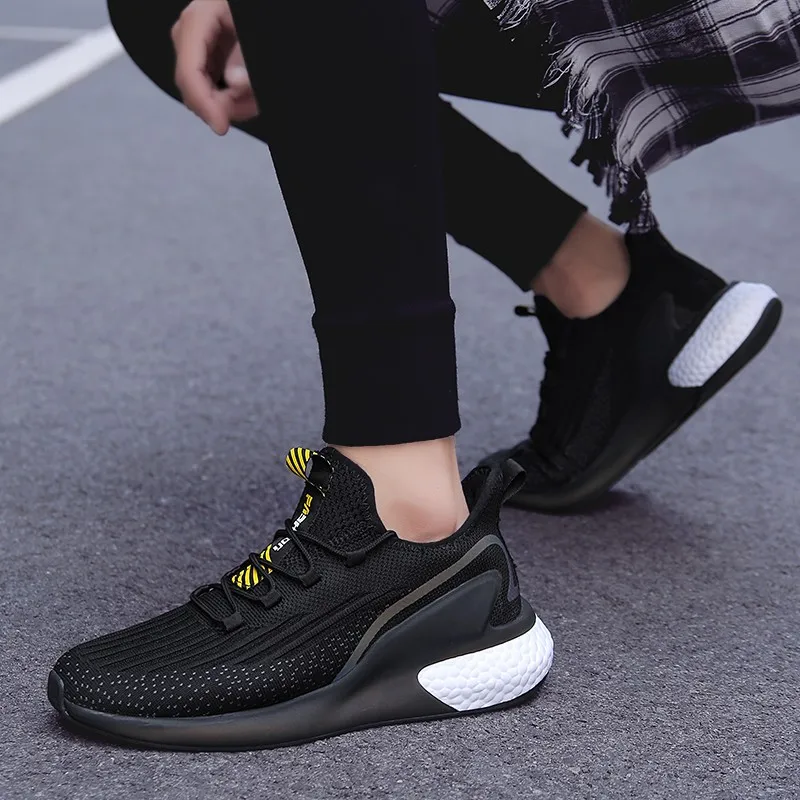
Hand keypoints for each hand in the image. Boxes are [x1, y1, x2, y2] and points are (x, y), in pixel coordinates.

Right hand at [171, 0, 258, 135]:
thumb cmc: (255, 15)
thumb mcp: (253, 32)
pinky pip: (211, 88)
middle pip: (192, 86)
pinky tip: (249, 94)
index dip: (203, 104)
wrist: (256, 11)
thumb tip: (234, 82)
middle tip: (251, 105)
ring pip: (201, 92)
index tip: (221, 127)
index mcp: (197, 20)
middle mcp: (189, 33)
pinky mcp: (205, 57)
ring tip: (255, 98)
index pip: (188, 71)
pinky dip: (232, 99)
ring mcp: (195, 46)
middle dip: (221, 105)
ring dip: (230, 104)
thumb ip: (244, 59)